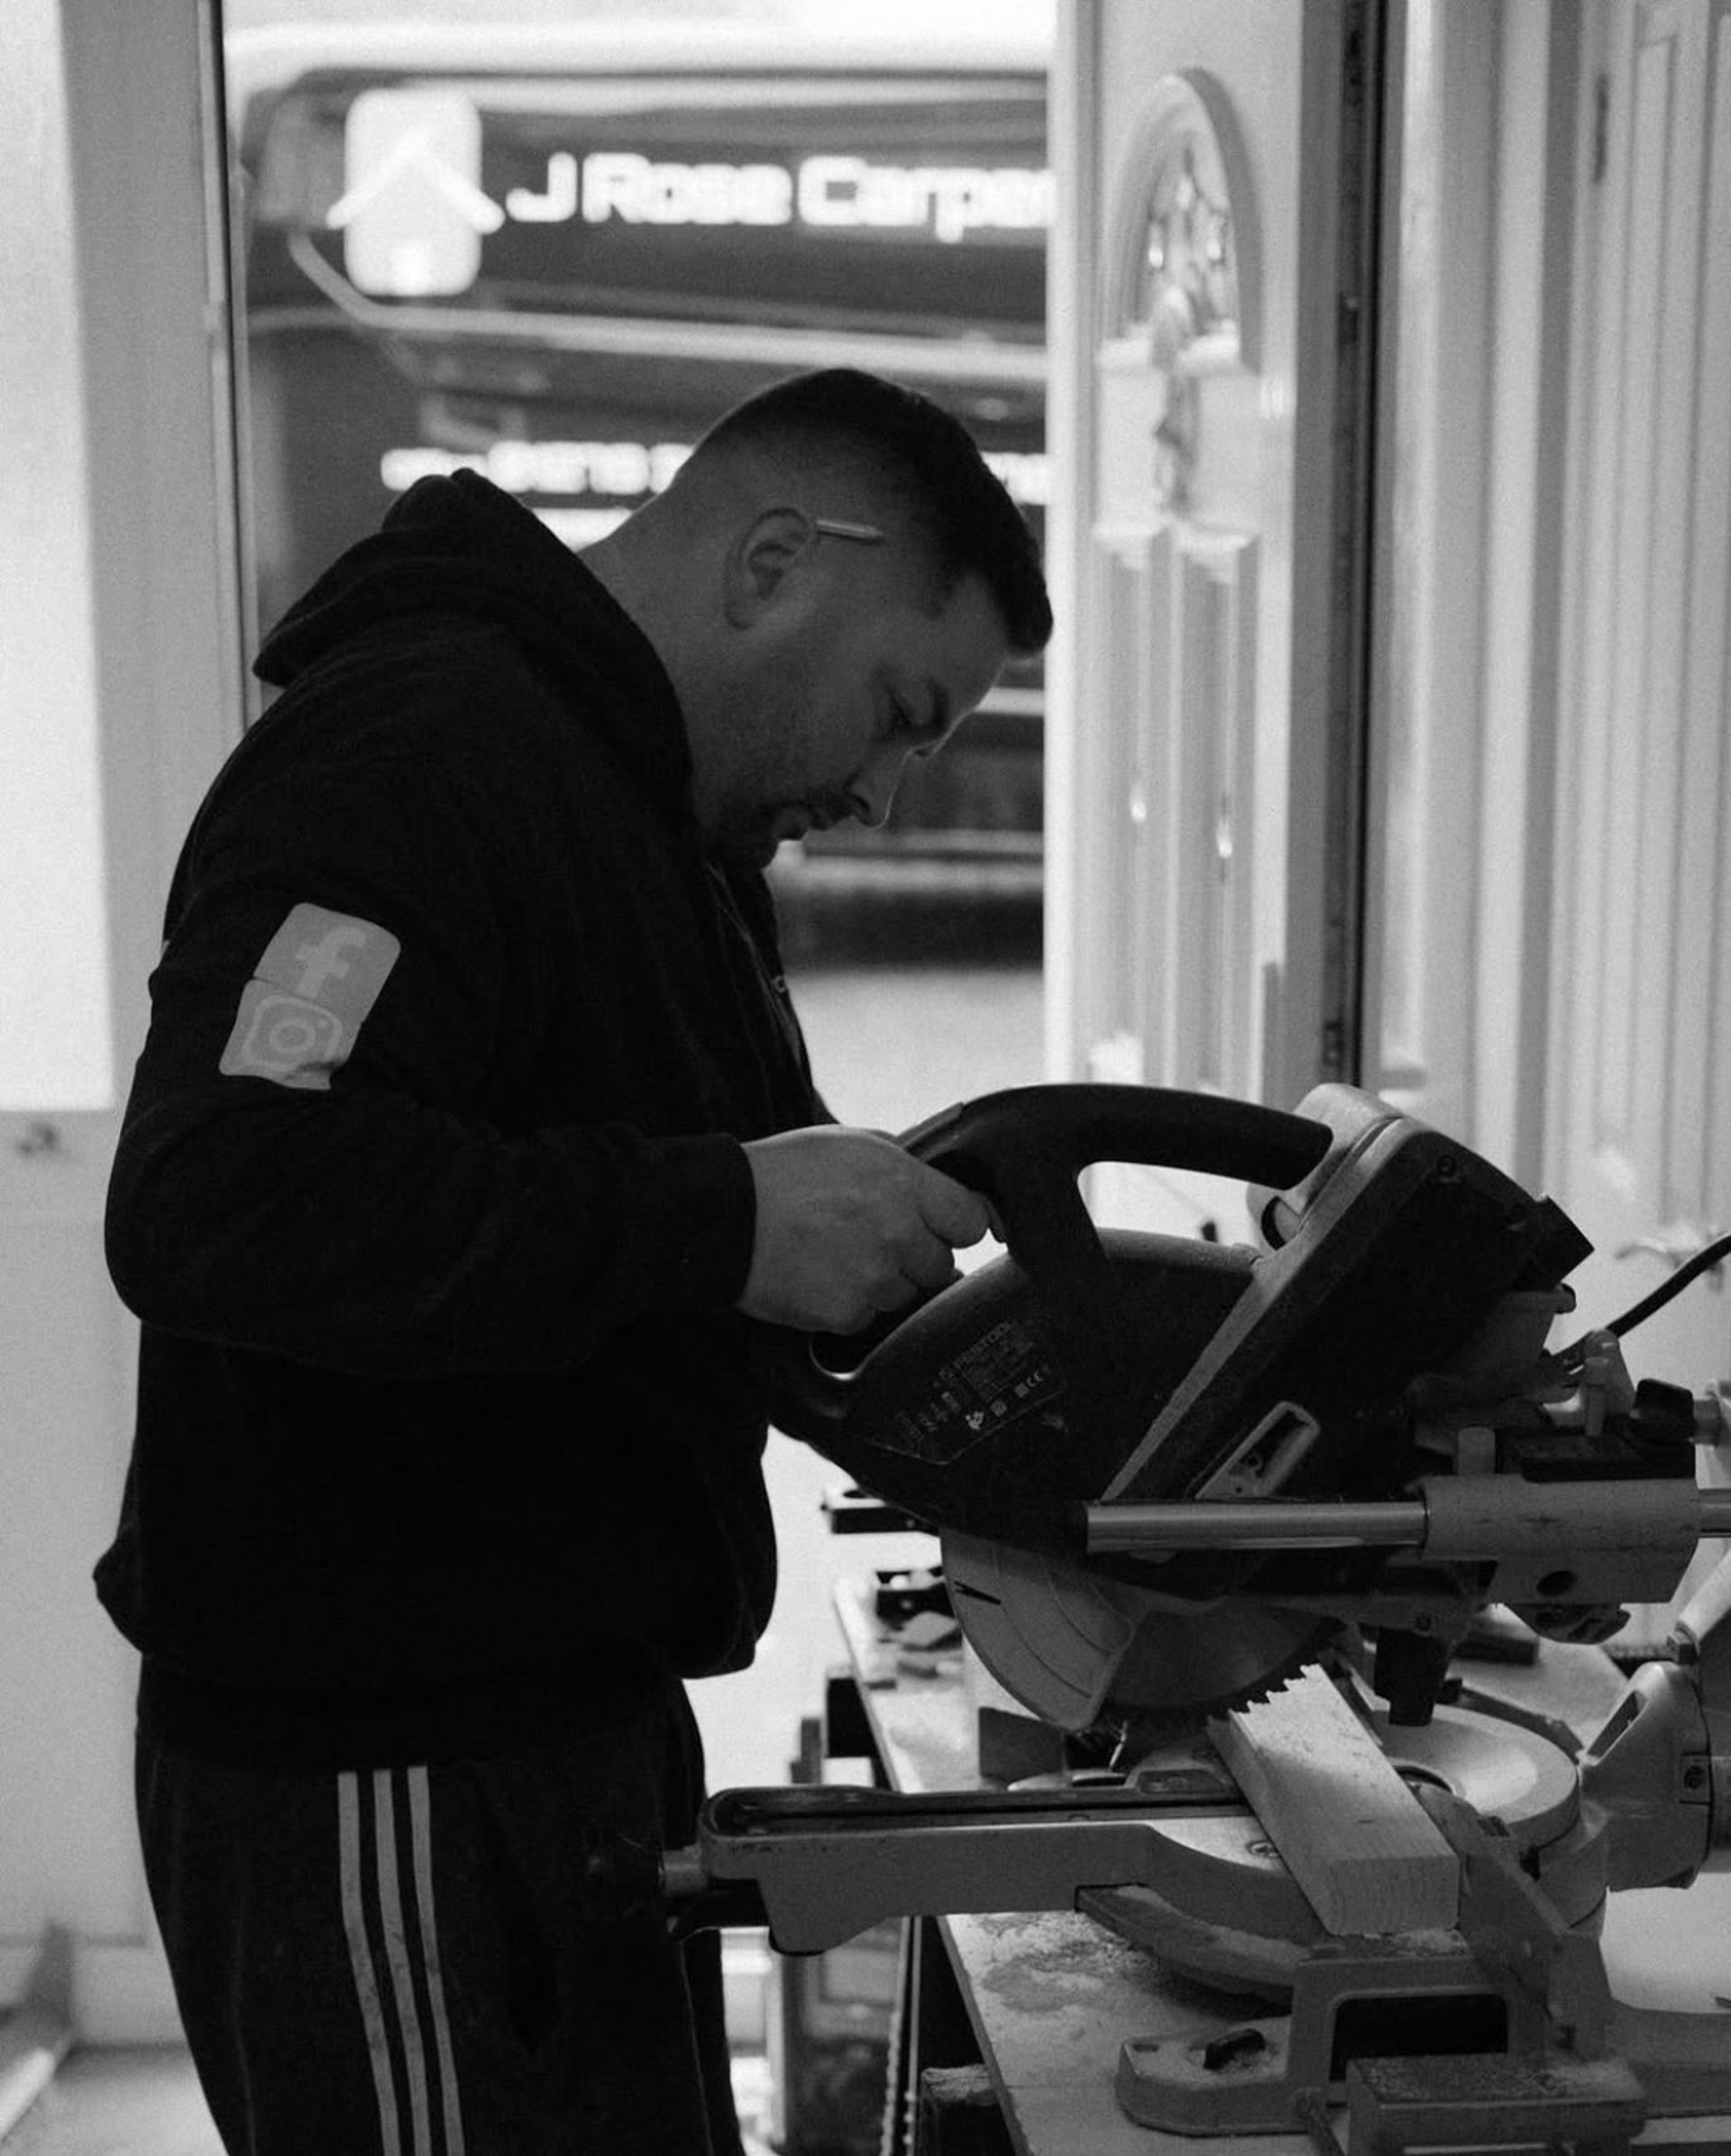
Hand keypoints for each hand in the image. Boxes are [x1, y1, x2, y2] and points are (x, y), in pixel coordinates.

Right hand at [737, 1125, 990, 1332]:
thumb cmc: (781, 1174)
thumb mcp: (850, 1143)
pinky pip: (867, 1316)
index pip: (971, 1221)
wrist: (725, 1217)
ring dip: (882, 1281)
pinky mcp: (847, 1312)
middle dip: (915, 1255)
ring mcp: (874, 1277)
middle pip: (941, 1264)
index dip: (955, 1225)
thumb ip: (903, 1165)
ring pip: (904, 1293)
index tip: (943, 1227)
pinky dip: (848, 1303)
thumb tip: (938, 1185)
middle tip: (874, 1239)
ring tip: (837, 1254)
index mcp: (905, 1184)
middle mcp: (898, 1233)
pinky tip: (820, 1277)